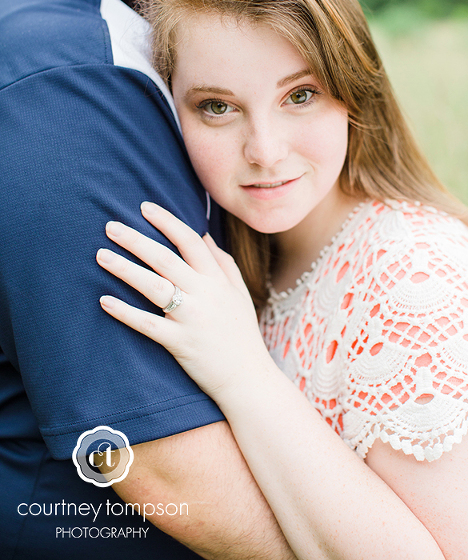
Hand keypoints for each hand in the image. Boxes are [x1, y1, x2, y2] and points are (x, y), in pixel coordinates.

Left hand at [96, 202, 272, 401]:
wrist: (248, 378)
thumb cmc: (241, 333)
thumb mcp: (239, 292)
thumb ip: (222, 262)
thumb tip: (203, 234)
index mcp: (218, 279)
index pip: (190, 241)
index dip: (167, 221)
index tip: (144, 207)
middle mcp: (205, 295)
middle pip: (166, 259)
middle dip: (137, 240)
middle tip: (110, 226)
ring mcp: (192, 319)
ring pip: (154, 287)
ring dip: (126, 269)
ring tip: (101, 255)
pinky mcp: (180, 343)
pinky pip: (148, 325)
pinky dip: (125, 312)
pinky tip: (104, 300)